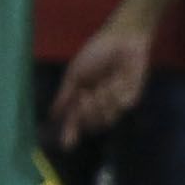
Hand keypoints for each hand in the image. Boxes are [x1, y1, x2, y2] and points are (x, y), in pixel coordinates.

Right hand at [51, 17, 153, 146]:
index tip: (67, 145)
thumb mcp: (74, 74)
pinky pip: (121, 107)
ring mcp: (116, 102)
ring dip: (103, 102)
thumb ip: (64, 96)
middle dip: (87, 113)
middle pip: (91, 124)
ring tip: (104, 84)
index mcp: (83, 98)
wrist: (122, 39)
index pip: (76, 120)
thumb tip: (52, 115)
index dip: (71, 132)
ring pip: (107, 118)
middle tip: (86, 95)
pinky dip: (116, 95)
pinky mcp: (131, 97)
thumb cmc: (96, 53)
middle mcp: (99, 103)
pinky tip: (118, 80)